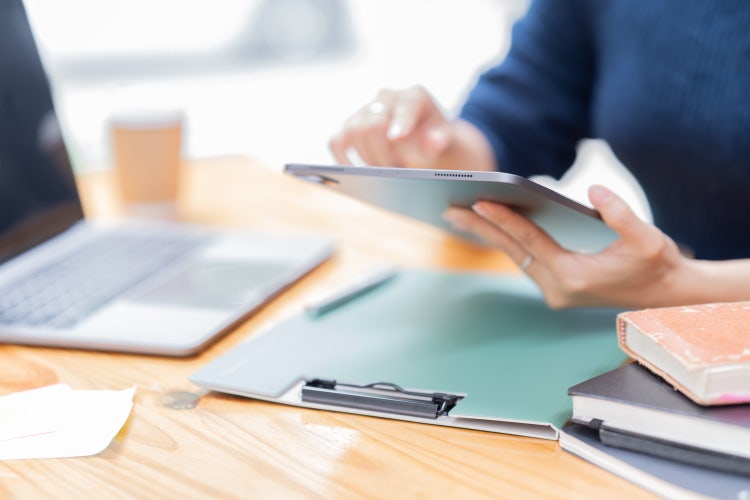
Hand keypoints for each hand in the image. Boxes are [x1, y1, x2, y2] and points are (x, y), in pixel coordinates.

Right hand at [329, 86, 495, 170]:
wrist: (423, 144)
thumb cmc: (435, 142)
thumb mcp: (445, 142)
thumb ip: (441, 141)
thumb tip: (435, 142)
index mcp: (414, 96)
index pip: (406, 106)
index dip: (400, 121)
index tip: (397, 137)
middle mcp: (386, 98)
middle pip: (374, 123)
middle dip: (383, 153)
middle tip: (396, 171)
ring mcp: (365, 111)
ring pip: (353, 132)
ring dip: (367, 158)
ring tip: (385, 172)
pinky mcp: (348, 127)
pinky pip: (337, 142)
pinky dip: (343, 158)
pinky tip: (356, 174)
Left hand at [442, 185, 688, 308]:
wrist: (663, 296)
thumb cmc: (656, 265)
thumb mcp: (648, 238)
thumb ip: (621, 213)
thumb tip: (593, 191)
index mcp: (574, 276)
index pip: (530, 241)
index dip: (504, 219)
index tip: (479, 201)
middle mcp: (558, 288)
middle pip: (512, 251)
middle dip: (480, 229)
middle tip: (450, 209)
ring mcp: (554, 292)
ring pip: (515, 257)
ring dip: (490, 236)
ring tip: (461, 215)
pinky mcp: (555, 290)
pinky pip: (524, 261)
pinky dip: (507, 243)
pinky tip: (490, 227)